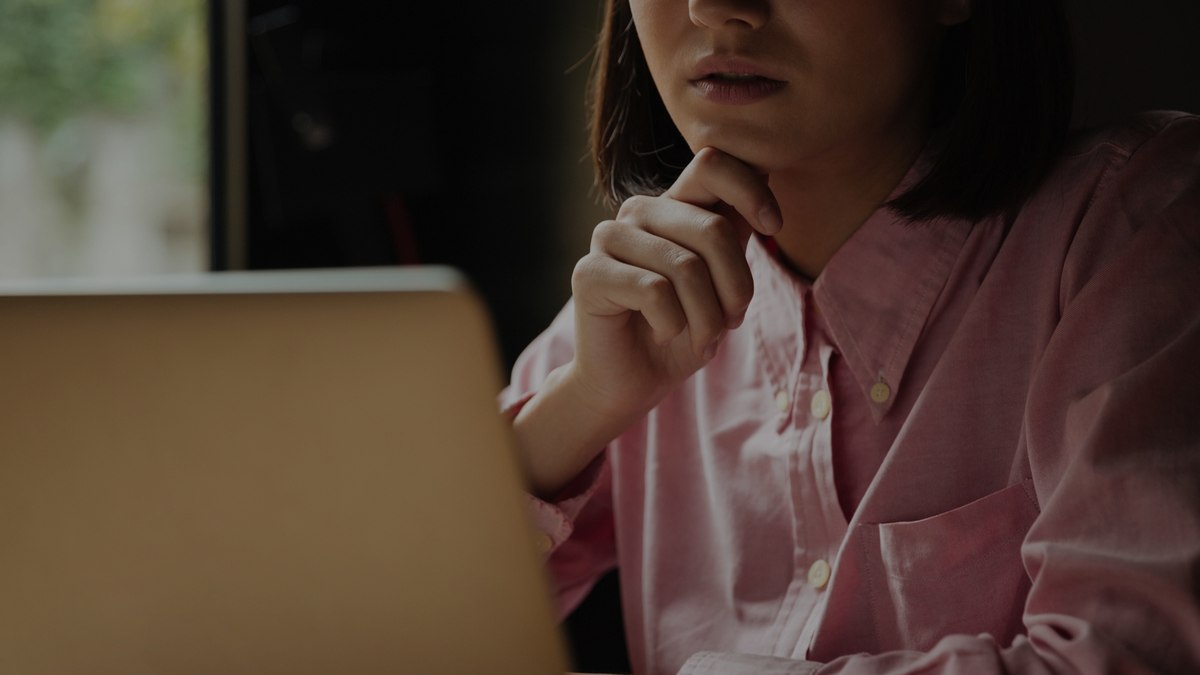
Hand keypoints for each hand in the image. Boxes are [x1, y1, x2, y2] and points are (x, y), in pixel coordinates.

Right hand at [567, 147, 781, 421]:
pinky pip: (654, 292)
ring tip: (702, 337)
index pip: (713, 164)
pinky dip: (673, 324)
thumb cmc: (682, 331)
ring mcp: (609, 238)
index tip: (774, 227)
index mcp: (673, 205)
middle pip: (711, 229)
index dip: (751, 191)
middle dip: (736, 287)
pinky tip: (664, 333)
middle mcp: (639, 212)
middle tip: (732, 322)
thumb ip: (735, 232)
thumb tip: (768, 171)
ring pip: (685, 266)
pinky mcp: (589, 273)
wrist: (634, 381)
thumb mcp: (722, 280)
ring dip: (707, 316)